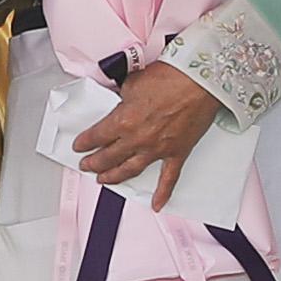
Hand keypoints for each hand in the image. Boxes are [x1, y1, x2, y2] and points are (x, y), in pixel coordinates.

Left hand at [72, 60, 224, 210]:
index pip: (96, 136)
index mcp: (123, 120)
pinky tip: (157, 203)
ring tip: (104, 180)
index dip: (85, 142)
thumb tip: (120, 99)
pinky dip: (163, 192)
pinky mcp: (177, 153)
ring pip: (130, 170)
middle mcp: (137, 139)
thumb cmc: (171, 77)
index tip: (80, 146)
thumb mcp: (134, 82)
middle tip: (87, 165)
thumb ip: (123, 96)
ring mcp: (157, 149)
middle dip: (94, 163)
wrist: (201, 81)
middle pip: (108, 157)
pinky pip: (169, 178)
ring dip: (114, 176)